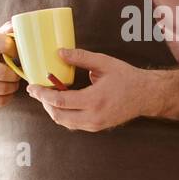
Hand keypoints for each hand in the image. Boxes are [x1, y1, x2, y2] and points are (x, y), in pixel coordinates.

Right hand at [0, 22, 20, 108]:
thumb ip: (9, 31)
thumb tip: (26, 24)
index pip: (5, 45)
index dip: (17, 51)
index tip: (18, 54)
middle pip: (2, 73)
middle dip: (16, 75)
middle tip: (18, 74)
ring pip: (0, 89)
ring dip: (13, 87)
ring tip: (13, 82)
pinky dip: (7, 98)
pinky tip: (6, 92)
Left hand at [26, 47, 150, 131]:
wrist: (146, 95)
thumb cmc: (127, 78)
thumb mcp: (104, 63)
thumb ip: (81, 57)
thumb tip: (59, 52)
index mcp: (95, 100)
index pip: (60, 101)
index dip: (43, 94)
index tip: (32, 87)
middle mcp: (94, 117)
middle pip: (58, 116)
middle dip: (44, 103)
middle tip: (38, 90)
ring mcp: (95, 125)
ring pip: (64, 122)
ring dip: (53, 110)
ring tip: (48, 95)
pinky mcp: (97, 127)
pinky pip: (73, 124)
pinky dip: (63, 114)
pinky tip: (62, 102)